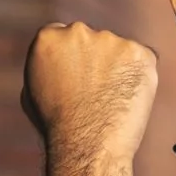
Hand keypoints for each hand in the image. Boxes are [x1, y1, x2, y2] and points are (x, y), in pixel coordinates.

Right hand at [19, 21, 157, 175]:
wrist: (87, 144)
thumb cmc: (56, 126)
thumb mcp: (32, 91)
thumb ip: (47, 67)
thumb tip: (57, 64)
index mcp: (48, 37)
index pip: (62, 35)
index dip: (71, 57)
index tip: (76, 75)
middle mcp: (78, 32)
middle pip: (92, 39)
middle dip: (95, 59)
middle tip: (96, 91)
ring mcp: (111, 40)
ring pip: (118, 50)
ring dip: (118, 69)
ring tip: (111, 101)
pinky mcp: (139, 52)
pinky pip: (142, 61)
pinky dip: (139, 77)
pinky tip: (128, 99)